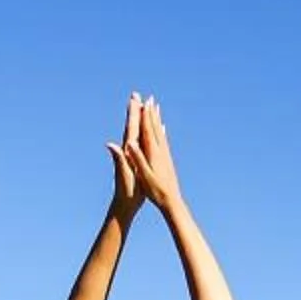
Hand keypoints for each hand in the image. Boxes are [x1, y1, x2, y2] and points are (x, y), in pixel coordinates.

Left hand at [105, 94, 147, 213]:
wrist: (124, 204)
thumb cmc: (125, 191)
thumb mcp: (123, 174)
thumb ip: (117, 158)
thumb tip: (110, 145)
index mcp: (127, 151)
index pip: (130, 128)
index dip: (133, 113)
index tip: (135, 98)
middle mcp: (127, 150)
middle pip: (132, 126)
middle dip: (134, 111)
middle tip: (136, 94)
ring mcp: (132, 155)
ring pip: (137, 133)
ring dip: (140, 119)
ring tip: (144, 106)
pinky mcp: (136, 160)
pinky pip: (143, 143)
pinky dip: (147, 134)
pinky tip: (152, 130)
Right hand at [124, 94, 185, 212]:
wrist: (171, 200)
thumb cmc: (155, 190)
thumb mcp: (143, 175)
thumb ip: (136, 158)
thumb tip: (129, 143)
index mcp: (153, 153)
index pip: (148, 130)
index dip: (145, 116)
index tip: (143, 102)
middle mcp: (161, 151)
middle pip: (155, 128)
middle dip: (152, 113)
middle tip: (150, 98)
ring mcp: (165, 155)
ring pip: (160, 133)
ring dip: (157, 119)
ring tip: (156, 108)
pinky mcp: (167, 160)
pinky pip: (163, 141)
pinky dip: (161, 132)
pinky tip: (163, 129)